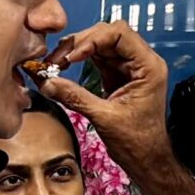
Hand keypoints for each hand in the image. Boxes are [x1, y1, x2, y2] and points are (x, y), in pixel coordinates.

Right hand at [41, 22, 173, 175]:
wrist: (146, 160)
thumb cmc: (137, 143)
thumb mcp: (104, 118)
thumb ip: (75, 97)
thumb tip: (46, 83)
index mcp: (148, 67)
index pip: (120, 34)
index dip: (93, 39)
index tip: (73, 55)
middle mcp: (142, 62)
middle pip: (109, 34)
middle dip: (81, 42)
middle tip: (58, 58)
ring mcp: (130, 68)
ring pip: (101, 44)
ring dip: (78, 49)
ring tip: (57, 61)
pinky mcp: (119, 76)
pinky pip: (99, 58)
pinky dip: (81, 59)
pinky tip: (65, 65)